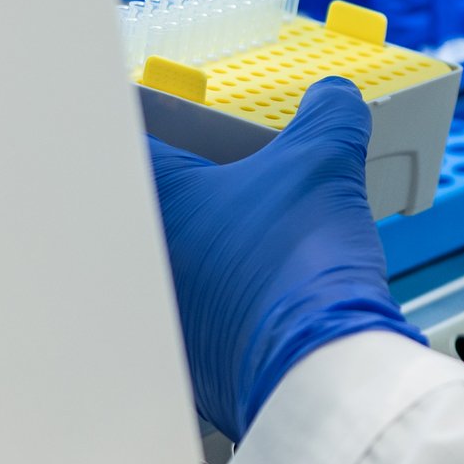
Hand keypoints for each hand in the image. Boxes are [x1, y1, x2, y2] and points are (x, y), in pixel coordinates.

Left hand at [146, 79, 421, 442]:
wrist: (315, 366)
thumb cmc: (299, 262)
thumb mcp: (324, 164)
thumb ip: (328, 116)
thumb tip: (335, 98)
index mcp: (155, 195)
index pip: (128, 139)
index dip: (151, 121)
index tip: (170, 116)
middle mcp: (139, 253)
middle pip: (143, 205)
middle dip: (180, 192)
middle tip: (219, 179)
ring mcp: (155, 310)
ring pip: (163, 264)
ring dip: (194, 251)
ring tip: (243, 239)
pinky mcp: (180, 356)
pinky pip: (185, 315)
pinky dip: (213, 301)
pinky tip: (255, 295)